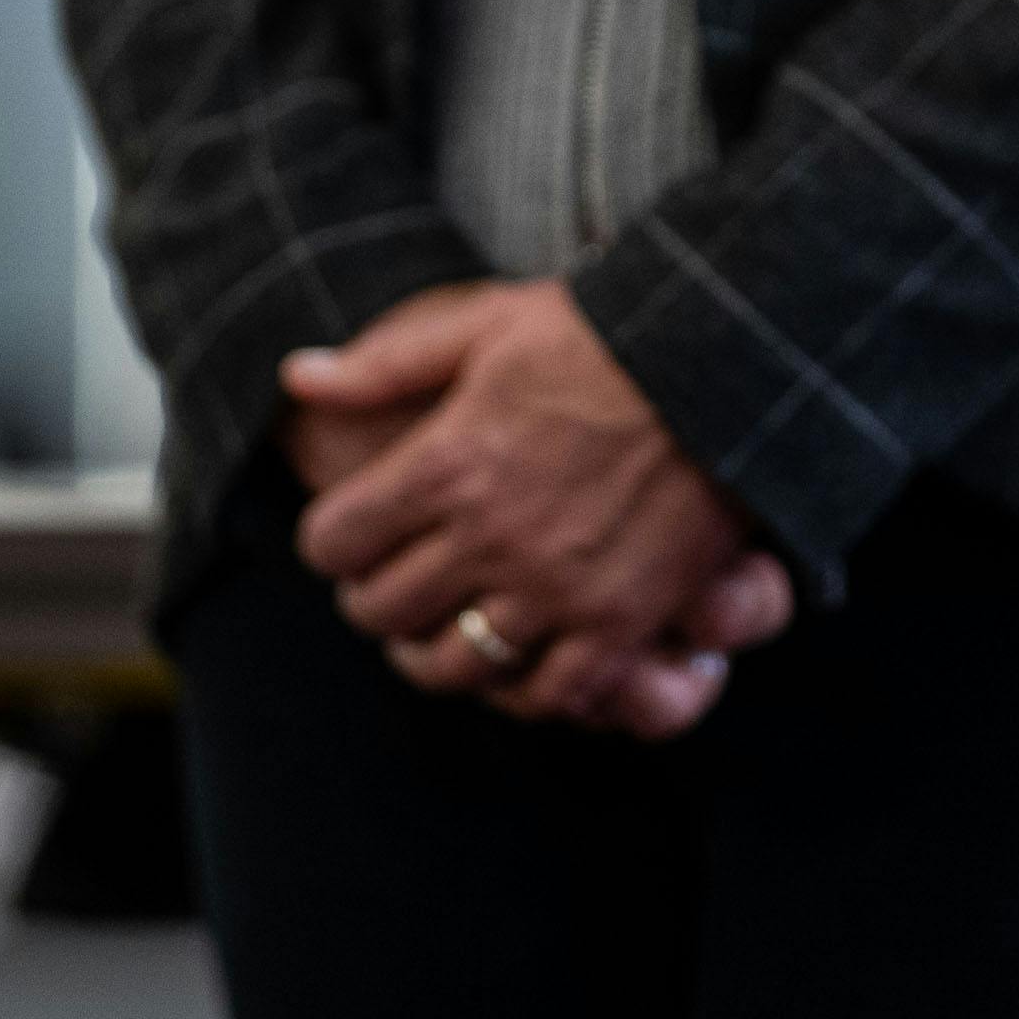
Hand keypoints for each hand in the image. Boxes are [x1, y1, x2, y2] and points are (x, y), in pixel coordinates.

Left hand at [287, 283, 797, 737]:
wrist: (722, 361)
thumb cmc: (600, 333)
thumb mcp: (484, 325)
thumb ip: (385, 362)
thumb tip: (296, 375)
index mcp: (446, 463)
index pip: (333, 542)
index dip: (333, 540)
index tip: (351, 533)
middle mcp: (489, 536)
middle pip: (380, 611)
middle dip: (374, 597)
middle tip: (392, 581)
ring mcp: (555, 587)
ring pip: (452, 665)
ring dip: (435, 652)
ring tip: (443, 632)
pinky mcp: (620, 621)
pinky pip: (549, 693)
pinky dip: (526, 686)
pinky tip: (524, 658)